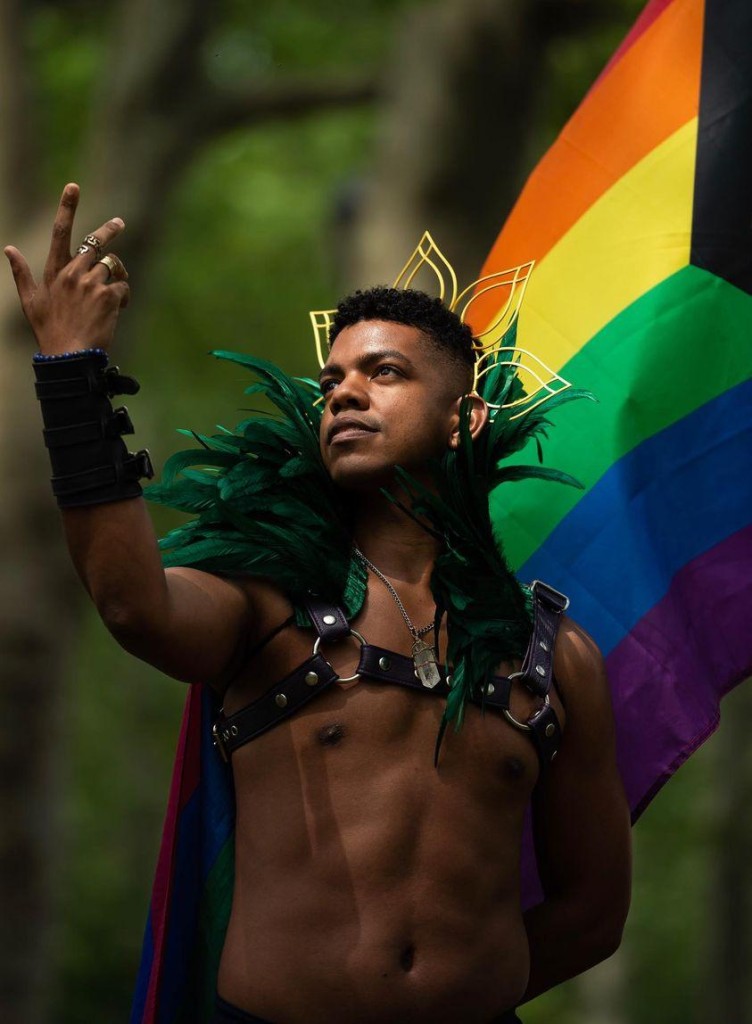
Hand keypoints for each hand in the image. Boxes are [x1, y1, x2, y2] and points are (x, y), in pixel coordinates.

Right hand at [4, 182, 129, 355]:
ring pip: (113, 265)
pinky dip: (124, 297)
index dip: (67, 208)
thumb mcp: (30, 302)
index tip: (73, 187)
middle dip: (109, 230)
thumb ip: (21, 273)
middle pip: (95, 243)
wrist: (69, 355)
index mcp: (54, 272)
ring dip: (117, 275)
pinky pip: (123, 286)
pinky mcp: (107, 295)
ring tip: (114, 294)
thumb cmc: (49, 331)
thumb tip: (8, 248)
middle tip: (118, 222)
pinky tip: (118, 310)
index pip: (60, 233)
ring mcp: (90, 283)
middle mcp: (72, 273)